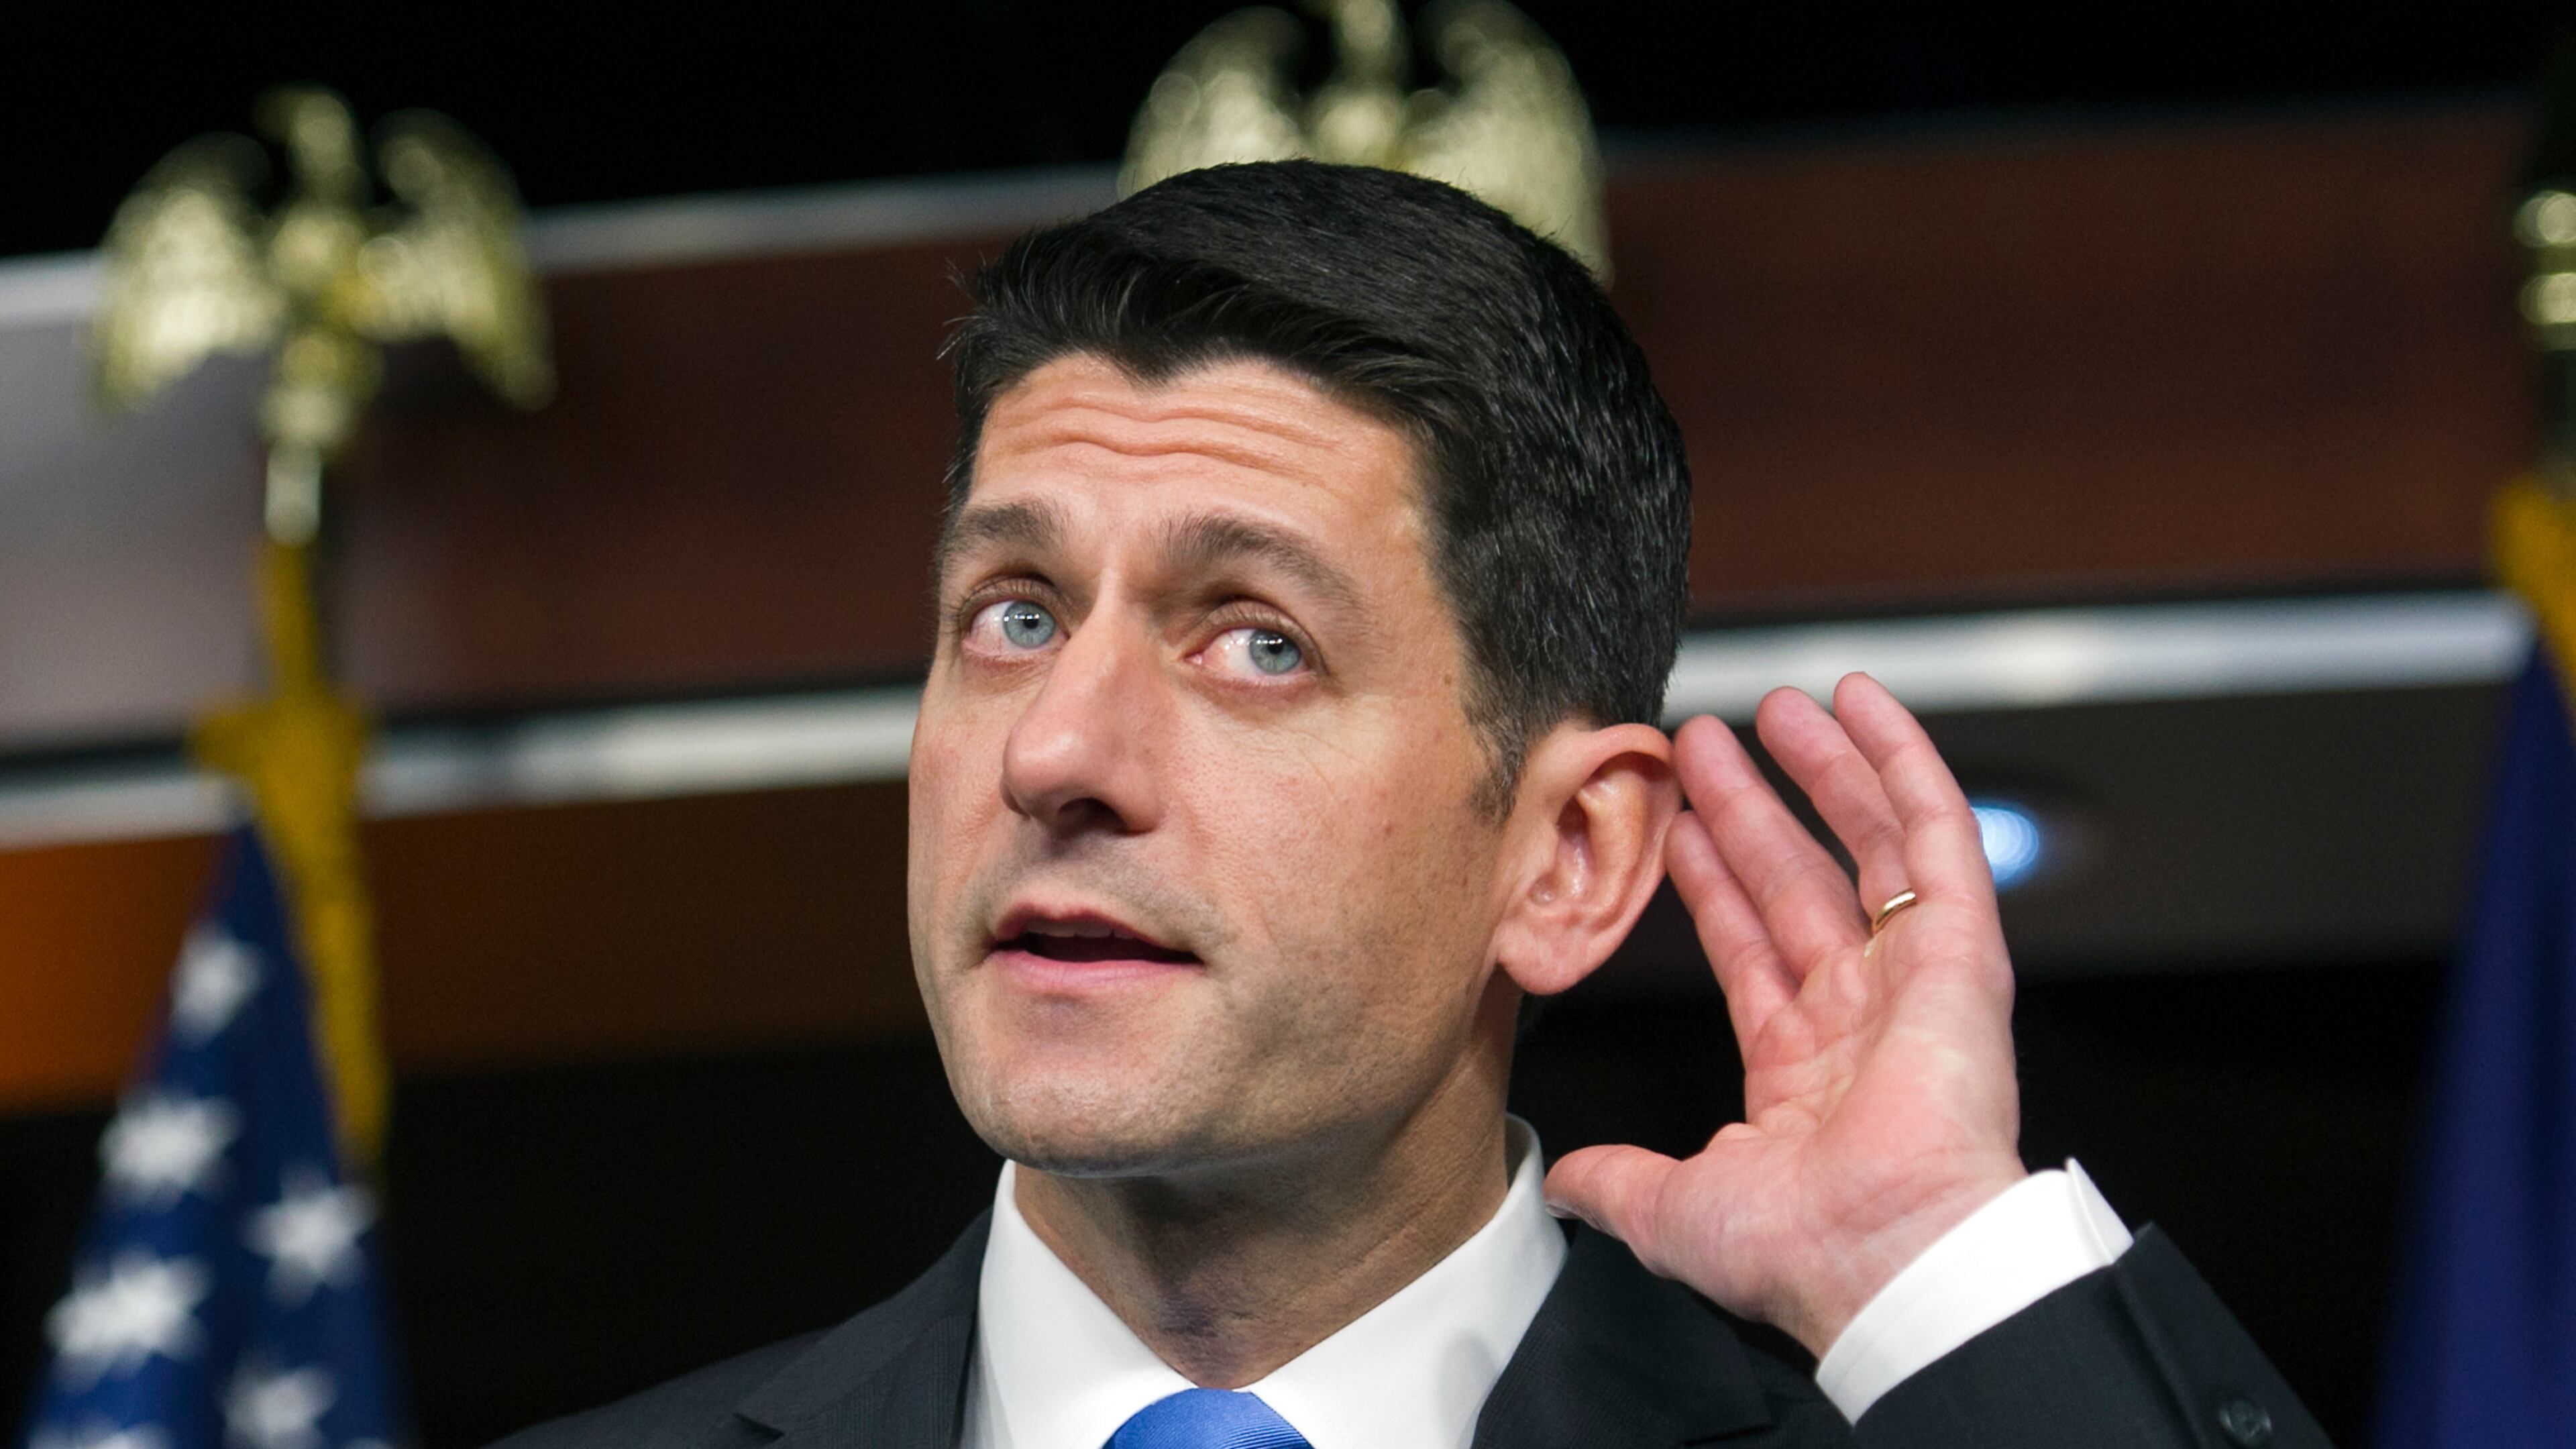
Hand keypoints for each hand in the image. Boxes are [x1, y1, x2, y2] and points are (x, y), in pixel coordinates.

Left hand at [1543, 674, 2026, 1356]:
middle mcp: (1863, 1016)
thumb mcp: (1677, 1212)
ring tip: (1781, 705)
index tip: (1678, 825)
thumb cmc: (1804, 1252)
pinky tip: (1866, 706)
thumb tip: (1561, 1182)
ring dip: (1825, 770)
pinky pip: (1937, 836)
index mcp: (1804, 1070)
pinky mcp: (1963, 950)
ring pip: (1867, 847)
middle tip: (1708, 741)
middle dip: (1754, 808)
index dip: (1714, 884)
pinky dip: (1905, 765)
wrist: (1887, 1258)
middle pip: (1800, 881)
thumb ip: (1619, 1181)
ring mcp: (1916, 979)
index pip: (1751, 947)